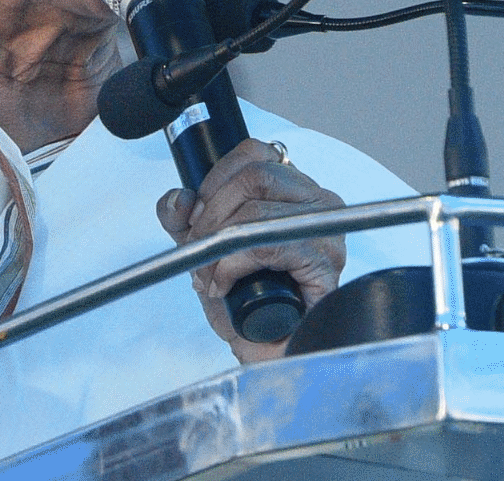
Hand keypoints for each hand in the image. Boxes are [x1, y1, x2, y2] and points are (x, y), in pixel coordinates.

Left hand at [156, 139, 346, 361]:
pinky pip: (264, 245)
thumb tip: (176, 199)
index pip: (255, 152)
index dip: (215, 178)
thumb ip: (187, 220)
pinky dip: (231, 266)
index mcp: (296, 191)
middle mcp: (319, 203)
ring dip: (217, 244)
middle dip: (211, 212)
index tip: (196, 212)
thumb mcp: (207, 250)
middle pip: (255, 175)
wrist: (269, 351)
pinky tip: (224, 285)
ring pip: (256, 209)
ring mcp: (327, 229)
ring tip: (209, 275)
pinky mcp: (323, 261)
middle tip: (197, 246)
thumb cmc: (249, 305)